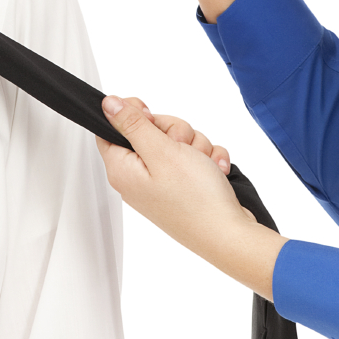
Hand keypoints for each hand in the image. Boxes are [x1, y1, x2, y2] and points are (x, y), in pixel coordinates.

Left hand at [95, 95, 285, 299]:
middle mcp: (139, 177)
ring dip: (195, 146)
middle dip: (174, 131)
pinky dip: (207, 160)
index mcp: (122, 169)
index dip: (131, 115)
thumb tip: (108, 104)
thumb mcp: (160, 151)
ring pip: (176, 141)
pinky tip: (214, 172)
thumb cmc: (195, 200)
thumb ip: (133, 124)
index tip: (151, 118)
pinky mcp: (184, 186)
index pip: (111, 128)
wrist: (230, 234)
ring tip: (202, 164)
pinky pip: (194, 156)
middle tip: (182, 147)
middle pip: (149, 130)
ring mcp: (163, 182)